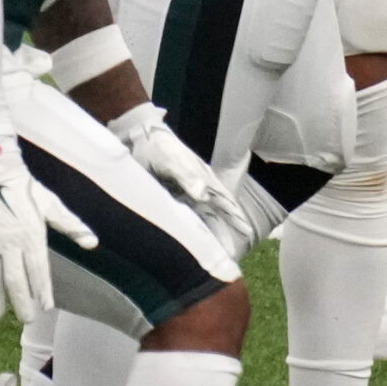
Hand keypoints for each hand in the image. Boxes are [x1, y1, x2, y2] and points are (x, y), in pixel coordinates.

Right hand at [0, 139, 96, 321]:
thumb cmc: (27, 192)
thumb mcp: (53, 205)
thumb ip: (72, 225)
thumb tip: (92, 242)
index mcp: (30, 233)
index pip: (37, 268)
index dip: (41, 289)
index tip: (46, 307)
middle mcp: (8, 240)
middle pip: (14, 277)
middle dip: (21, 300)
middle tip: (27, 320)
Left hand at [109, 102, 255, 259]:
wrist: (139, 135)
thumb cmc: (158, 147)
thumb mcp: (171, 161)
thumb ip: (187, 177)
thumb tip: (204, 195)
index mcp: (203, 179)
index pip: (224, 202)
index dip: (235, 217)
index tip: (247, 232)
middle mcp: (198, 187)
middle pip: (217, 211)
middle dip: (227, 228)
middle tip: (233, 249)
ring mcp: (185, 192)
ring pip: (202, 214)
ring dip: (210, 229)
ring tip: (218, 247)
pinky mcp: (172, 194)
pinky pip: (186, 213)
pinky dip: (193, 225)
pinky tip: (193, 236)